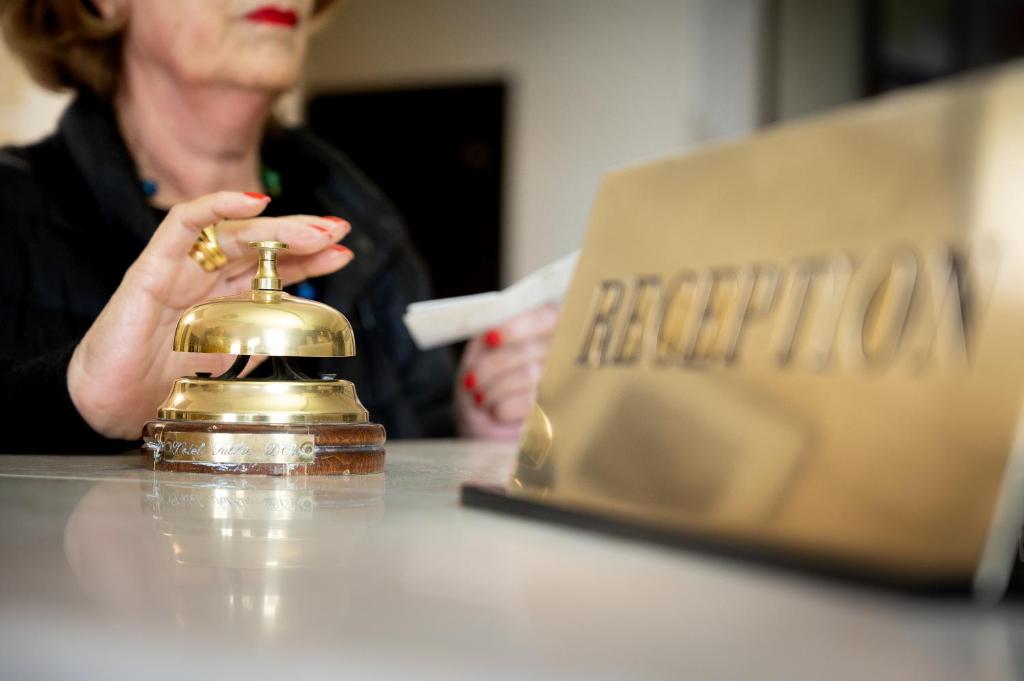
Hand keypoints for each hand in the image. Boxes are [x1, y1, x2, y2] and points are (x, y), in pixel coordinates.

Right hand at [67, 191, 353, 438]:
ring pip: (234, 231)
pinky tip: (253, 202)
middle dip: (302, 235)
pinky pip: (183, 224)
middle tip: (337, 231)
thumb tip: (310, 322)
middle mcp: (206, 278)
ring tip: (314, 229)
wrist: (114, 407)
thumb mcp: (235, 361)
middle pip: (260, 244)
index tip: (343, 254)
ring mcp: (181, 269)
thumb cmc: (167, 386)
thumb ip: (267, 337)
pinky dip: (219, 206)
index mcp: (226, 298)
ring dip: (279, 225)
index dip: (309, 259)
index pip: (273, 268)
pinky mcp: (152, 266)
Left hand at [455, 303, 558, 439]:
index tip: (489, 338)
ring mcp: (565, 387)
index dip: (520, 326)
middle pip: (536, 348)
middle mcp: (563, 357)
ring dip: (495, 388)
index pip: (549, 317)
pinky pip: (533, 403)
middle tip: (471, 381)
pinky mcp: (560, 416)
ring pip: (532, 374)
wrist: (480, 432)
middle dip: (494, 365)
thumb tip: (495, 326)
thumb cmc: (482, 387)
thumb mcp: (480, 354)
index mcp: (547, 333)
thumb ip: (492, 332)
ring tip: (479, 398)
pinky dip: (504, 408)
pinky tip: (496, 412)